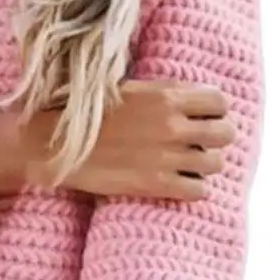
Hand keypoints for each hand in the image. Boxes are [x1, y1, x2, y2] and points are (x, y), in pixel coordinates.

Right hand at [62, 80, 234, 199]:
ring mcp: (167, 157)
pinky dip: (192, 188)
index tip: (201, 117)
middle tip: (195, 142)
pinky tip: (176, 182)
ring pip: (215, 163)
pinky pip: (199, 190)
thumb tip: (189, 97)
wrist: (54, 145)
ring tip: (183, 164)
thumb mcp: (127, 89)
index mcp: (166, 96)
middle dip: (213, 138)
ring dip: (202, 164)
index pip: (220, 102)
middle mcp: (173, 125)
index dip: (213, 110)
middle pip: (225, 133)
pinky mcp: (157, 185)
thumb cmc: (87, 114)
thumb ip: (162, 93)